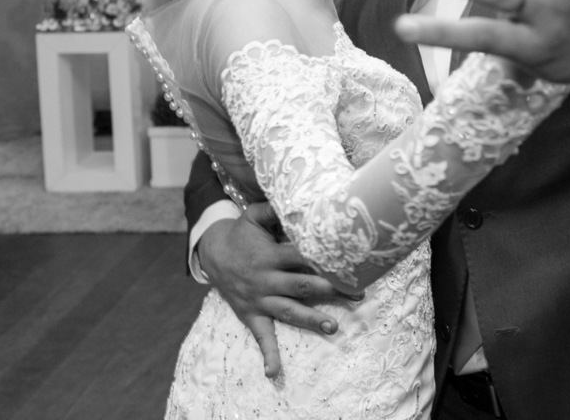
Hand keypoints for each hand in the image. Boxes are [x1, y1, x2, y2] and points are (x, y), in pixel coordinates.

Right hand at [197, 202, 362, 378]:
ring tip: (332, 327)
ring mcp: (260, 299)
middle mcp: (266, 279)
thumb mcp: (254, 215)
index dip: (324, 258)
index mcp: (270, 255)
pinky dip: (268, 354)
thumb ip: (274, 207)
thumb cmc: (242, 233)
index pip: (301, 256)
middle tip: (357, 293)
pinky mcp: (252, 315)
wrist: (212, 254)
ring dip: (310, 320)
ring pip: (288, 311)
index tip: (349, 259)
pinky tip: (274, 373)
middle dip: (330, 290)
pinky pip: (261, 336)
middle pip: (302, 286)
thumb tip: (299, 196)